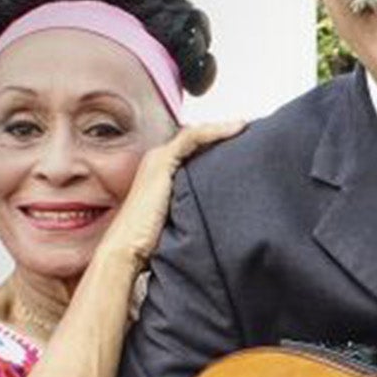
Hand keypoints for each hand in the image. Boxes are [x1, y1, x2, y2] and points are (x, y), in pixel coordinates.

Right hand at [97, 118, 244, 272]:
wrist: (126, 249)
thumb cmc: (149, 242)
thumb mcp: (179, 218)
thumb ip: (194, 208)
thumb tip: (223, 213)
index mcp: (160, 173)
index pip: (191, 149)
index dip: (215, 143)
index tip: (243, 144)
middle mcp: (157, 161)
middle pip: (194, 139)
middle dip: (221, 134)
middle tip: (250, 133)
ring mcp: (158, 160)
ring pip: (195, 134)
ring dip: (221, 128)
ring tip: (246, 127)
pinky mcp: (161, 162)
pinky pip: (192, 138)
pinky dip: (215, 130)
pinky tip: (237, 128)